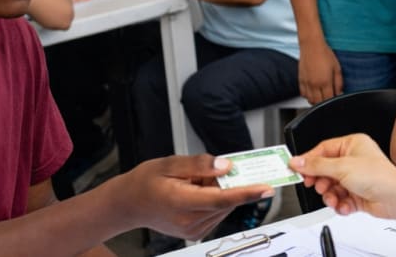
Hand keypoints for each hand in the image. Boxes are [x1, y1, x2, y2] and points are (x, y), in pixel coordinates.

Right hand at [123, 155, 272, 239]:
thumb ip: (200, 164)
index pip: (222, 199)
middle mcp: (189, 222)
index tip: (266, 187)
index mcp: (181, 203)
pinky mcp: (195, 232)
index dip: (247, 193)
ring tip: (198, 180)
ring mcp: (193, 230)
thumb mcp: (170, 163)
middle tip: (218, 168)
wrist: (129, 204)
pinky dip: (216, 199)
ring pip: (223, 207)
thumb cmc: (145, 182)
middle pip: (225, 202)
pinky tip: (199, 190)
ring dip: (221, 191)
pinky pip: (216, 212)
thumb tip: (225, 166)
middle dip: (230, 183)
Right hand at [289, 134, 395, 217]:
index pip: (323, 150)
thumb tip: (297, 161)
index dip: (309, 160)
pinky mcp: (358, 194)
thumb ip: (316, 166)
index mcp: (352, 144)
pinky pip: (341, 199)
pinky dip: (340, 204)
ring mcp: (356, 178)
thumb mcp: (341, 167)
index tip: (296, 169)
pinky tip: (344, 205)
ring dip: (330, 196)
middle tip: (315, 186)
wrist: (395, 198)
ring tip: (333, 198)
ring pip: (332, 187)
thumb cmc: (378, 176)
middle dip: (321, 182)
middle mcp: (354, 160)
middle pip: (325, 170)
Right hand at [298, 42, 342, 104]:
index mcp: (325, 82)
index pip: (329, 100)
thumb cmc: (325, 54)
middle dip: (325, 103)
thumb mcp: (337, 68)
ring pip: (310, 100)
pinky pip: (303, 94)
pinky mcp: (300, 80)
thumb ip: (339, 83)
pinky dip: (308, 96)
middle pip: (319, 103)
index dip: (333, 102)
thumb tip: (340, 93)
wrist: (311, 45)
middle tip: (329, 98)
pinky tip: (313, 92)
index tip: (336, 99)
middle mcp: (314, 84)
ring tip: (322, 96)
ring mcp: (306, 83)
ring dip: (316, 101)